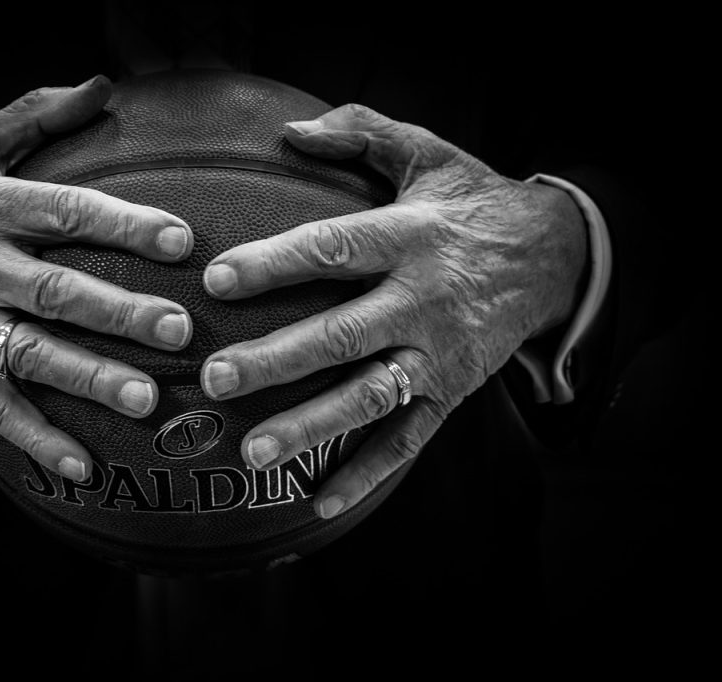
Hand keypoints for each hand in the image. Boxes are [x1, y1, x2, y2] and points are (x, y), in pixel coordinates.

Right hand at [0, 76, 193, 480]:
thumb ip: (37, 115)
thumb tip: (105, 85)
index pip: (65, 211)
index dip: (122, 224)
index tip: (181, 240)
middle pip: (57, 291)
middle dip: (119, 313)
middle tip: (179, 329)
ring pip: (32, 354)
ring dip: (88, 379)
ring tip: (145, 400)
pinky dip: (36, 438)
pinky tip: (83, 467)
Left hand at [199, 104, 586, 517]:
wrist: (555, 256)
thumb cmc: (471, 201)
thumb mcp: (426, 152)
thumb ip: (359, 133)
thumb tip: (289, 131)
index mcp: (410, 236)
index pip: (332, 249)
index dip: (273, 264)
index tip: (215, 280)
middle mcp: (423, 300)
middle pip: (342, 334)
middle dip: (276, 359)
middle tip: (214, 377)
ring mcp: (439, 354)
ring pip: (370, 396)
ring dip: (311, 426)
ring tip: (253, 451)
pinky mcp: (451, 392)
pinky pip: (407, 440)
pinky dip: (365, 473)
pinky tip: (318, 503)